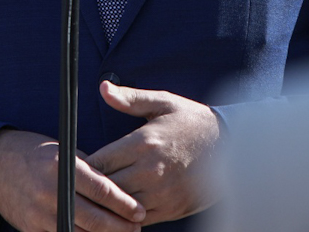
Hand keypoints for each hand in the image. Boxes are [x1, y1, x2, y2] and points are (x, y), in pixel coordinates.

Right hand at [0, 128, 145, 231]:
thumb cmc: (32, 153)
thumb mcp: (62, 150)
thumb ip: (87, 170)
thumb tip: (116, 188)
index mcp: (61, 166)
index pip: (101, 190)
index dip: (124, 204)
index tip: (140, 211)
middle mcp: (50, 192)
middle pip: (94, 219)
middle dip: (120, 227)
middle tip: (138, 228)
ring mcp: (39, 214)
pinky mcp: (31, 229)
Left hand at [85, 82, 221, 224]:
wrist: (232, 147)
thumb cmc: (192, 122)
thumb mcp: (163, 102)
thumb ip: (130, 98)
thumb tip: (103, 88)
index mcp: (144, 142)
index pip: (99, 162)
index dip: (82, 166)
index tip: (76, 165)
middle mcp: (150, 170)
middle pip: (105, 188)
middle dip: (91, 188)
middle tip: (82, 185)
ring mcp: (161, 192)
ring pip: (120, 207)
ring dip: (107, 205)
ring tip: (97, 199)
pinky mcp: (171, 209)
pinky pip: (138, 220)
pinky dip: (125, 218)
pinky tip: (120, 209)